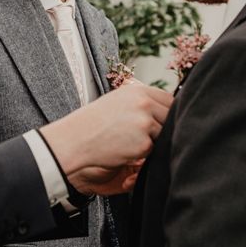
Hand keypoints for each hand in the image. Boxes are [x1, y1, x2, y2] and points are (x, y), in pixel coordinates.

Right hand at [39, 82, 171, 192]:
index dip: (166, 113)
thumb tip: (165, 111)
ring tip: (129, 143)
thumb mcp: (116, 103)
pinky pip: (154, 151)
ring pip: (165, 135)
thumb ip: (140, 104)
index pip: (169, 100)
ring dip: (153, 142)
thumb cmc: (92, 125)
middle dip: (162, 128)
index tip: (159, 123)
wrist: (74, 142)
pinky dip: (144, 155)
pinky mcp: (144, 143)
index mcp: (137, 91)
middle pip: (171, 117)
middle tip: (142, 137)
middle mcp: (143, 103)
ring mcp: (145, 122)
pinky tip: (126, 152)